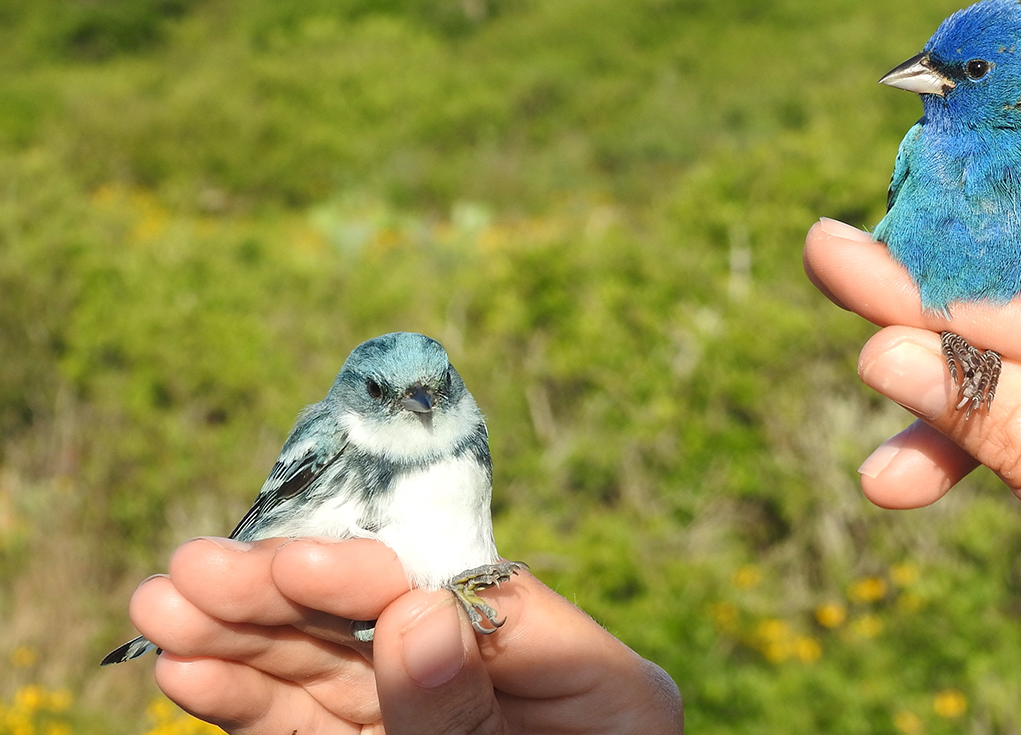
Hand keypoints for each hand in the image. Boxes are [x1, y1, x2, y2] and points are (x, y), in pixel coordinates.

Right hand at [127, 537, 682, 733]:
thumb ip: (463, 716)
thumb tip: (418, 610)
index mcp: (597, 688)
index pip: (484, 600)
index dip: (380, 577)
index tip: (292, 564)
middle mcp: (516, 693)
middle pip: (397, 622)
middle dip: (288, 599)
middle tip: (190, 572)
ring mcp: (445, 723)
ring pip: (343, 671)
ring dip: (248, 641)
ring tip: (161, 610)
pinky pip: (318, 727)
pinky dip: (254, 702)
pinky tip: (193, 674)